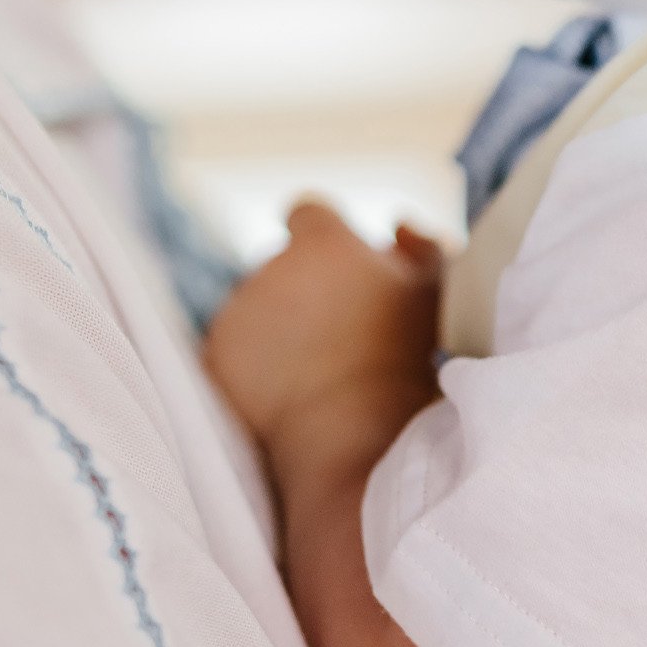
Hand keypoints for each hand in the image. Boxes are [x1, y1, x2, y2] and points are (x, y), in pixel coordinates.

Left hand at [204, 203, 444, 475]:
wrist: (353, 432)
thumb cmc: (402, 358)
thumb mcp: (431, 295)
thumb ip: (423, 250)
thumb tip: (402, 228)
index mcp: (321, 243)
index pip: (309, 214)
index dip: (321, 237)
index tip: (336, 268)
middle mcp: (270, 267)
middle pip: (281, 268)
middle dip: (303, 292)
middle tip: (338, 336)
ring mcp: (237, 313)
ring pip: (255, 311)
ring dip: (276, 331)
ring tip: (316, 374)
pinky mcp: (215, 357)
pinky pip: (232, 354)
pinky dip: (252, 370)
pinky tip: (285, 396)